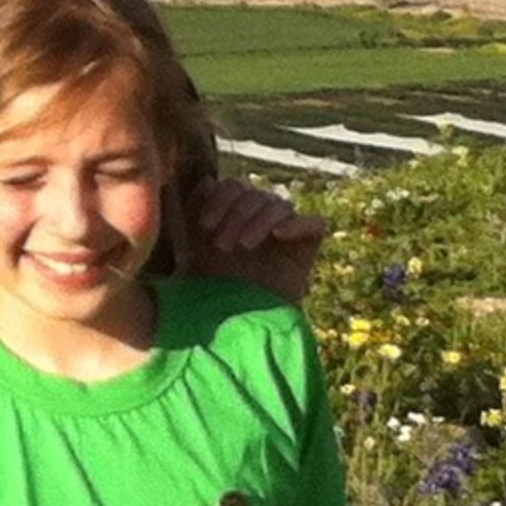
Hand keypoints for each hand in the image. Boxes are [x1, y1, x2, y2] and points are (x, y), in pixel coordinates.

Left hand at [191, 173, 328, 302]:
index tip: (205, 225)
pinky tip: (278, 234)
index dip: (219, 199)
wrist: (239, 324)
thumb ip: (192, 212)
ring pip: (279, 205)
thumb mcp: (195, 248)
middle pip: (254, 194)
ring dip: (258, 221)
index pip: (233, 186)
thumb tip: (206, 182)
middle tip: (222, 246)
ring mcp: (288, 227)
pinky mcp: (309, 243)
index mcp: (236, 209)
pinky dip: (296, 224)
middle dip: (235, 216)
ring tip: (244, 245)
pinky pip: (314, 223)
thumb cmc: (213, 285)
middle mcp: (262, 214)